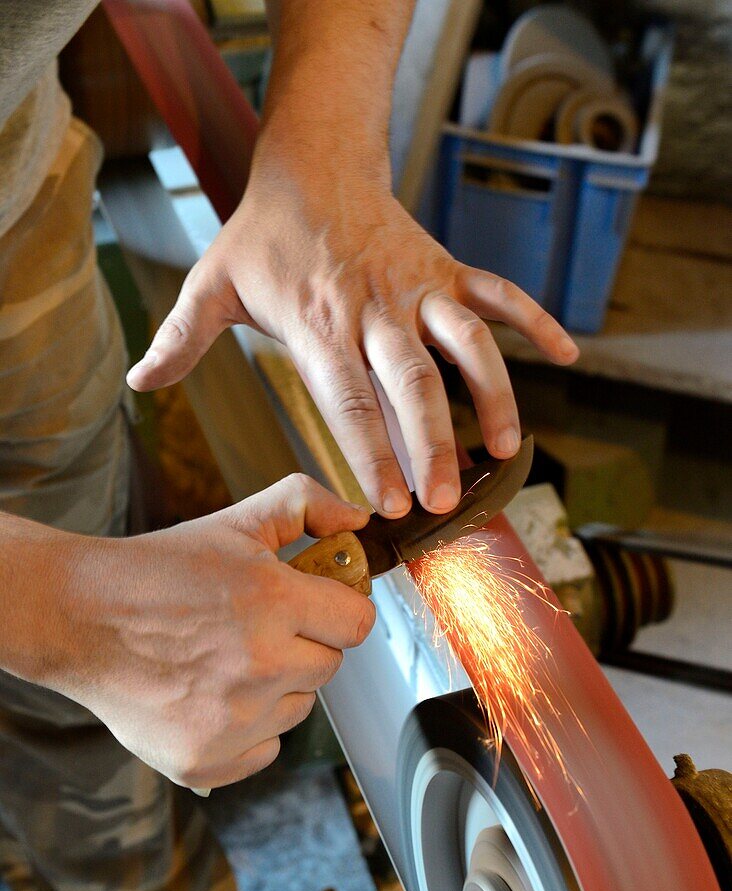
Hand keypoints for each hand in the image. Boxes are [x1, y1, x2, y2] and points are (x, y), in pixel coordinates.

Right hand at [47, 476, 373, 788]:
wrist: (76, 616)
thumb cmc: (158, 570)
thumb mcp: (235, 522)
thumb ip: (305, 505)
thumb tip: (359, 523)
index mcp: (273, 601)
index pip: (358, 623)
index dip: (337, 609)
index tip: (314, 604)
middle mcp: (259, 666)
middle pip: (329, 667)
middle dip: (303, 644)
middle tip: (255, 626)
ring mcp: (231, 721)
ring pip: (298, 709)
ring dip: (276, 688)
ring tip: (224, 659)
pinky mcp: (204, 760)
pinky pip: (266, 750)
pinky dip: (248, 730)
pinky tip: (209, 696)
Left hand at [127, 145, 577, 518]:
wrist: (314, 162)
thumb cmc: (263, 234)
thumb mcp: (212, 283)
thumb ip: (180, 337)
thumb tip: (137, 383)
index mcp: (320, 324)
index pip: (349, 400)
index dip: (370, 452)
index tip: (387, 504)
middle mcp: (375, 310)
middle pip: (410, 383)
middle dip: (432, 443)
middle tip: (446, 499)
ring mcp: (418, 288)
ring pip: (466, 343)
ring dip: (491, 394)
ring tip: (508, 446)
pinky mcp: (447, 271)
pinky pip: (499, 295)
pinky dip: (533, 321)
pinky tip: (567, 354)